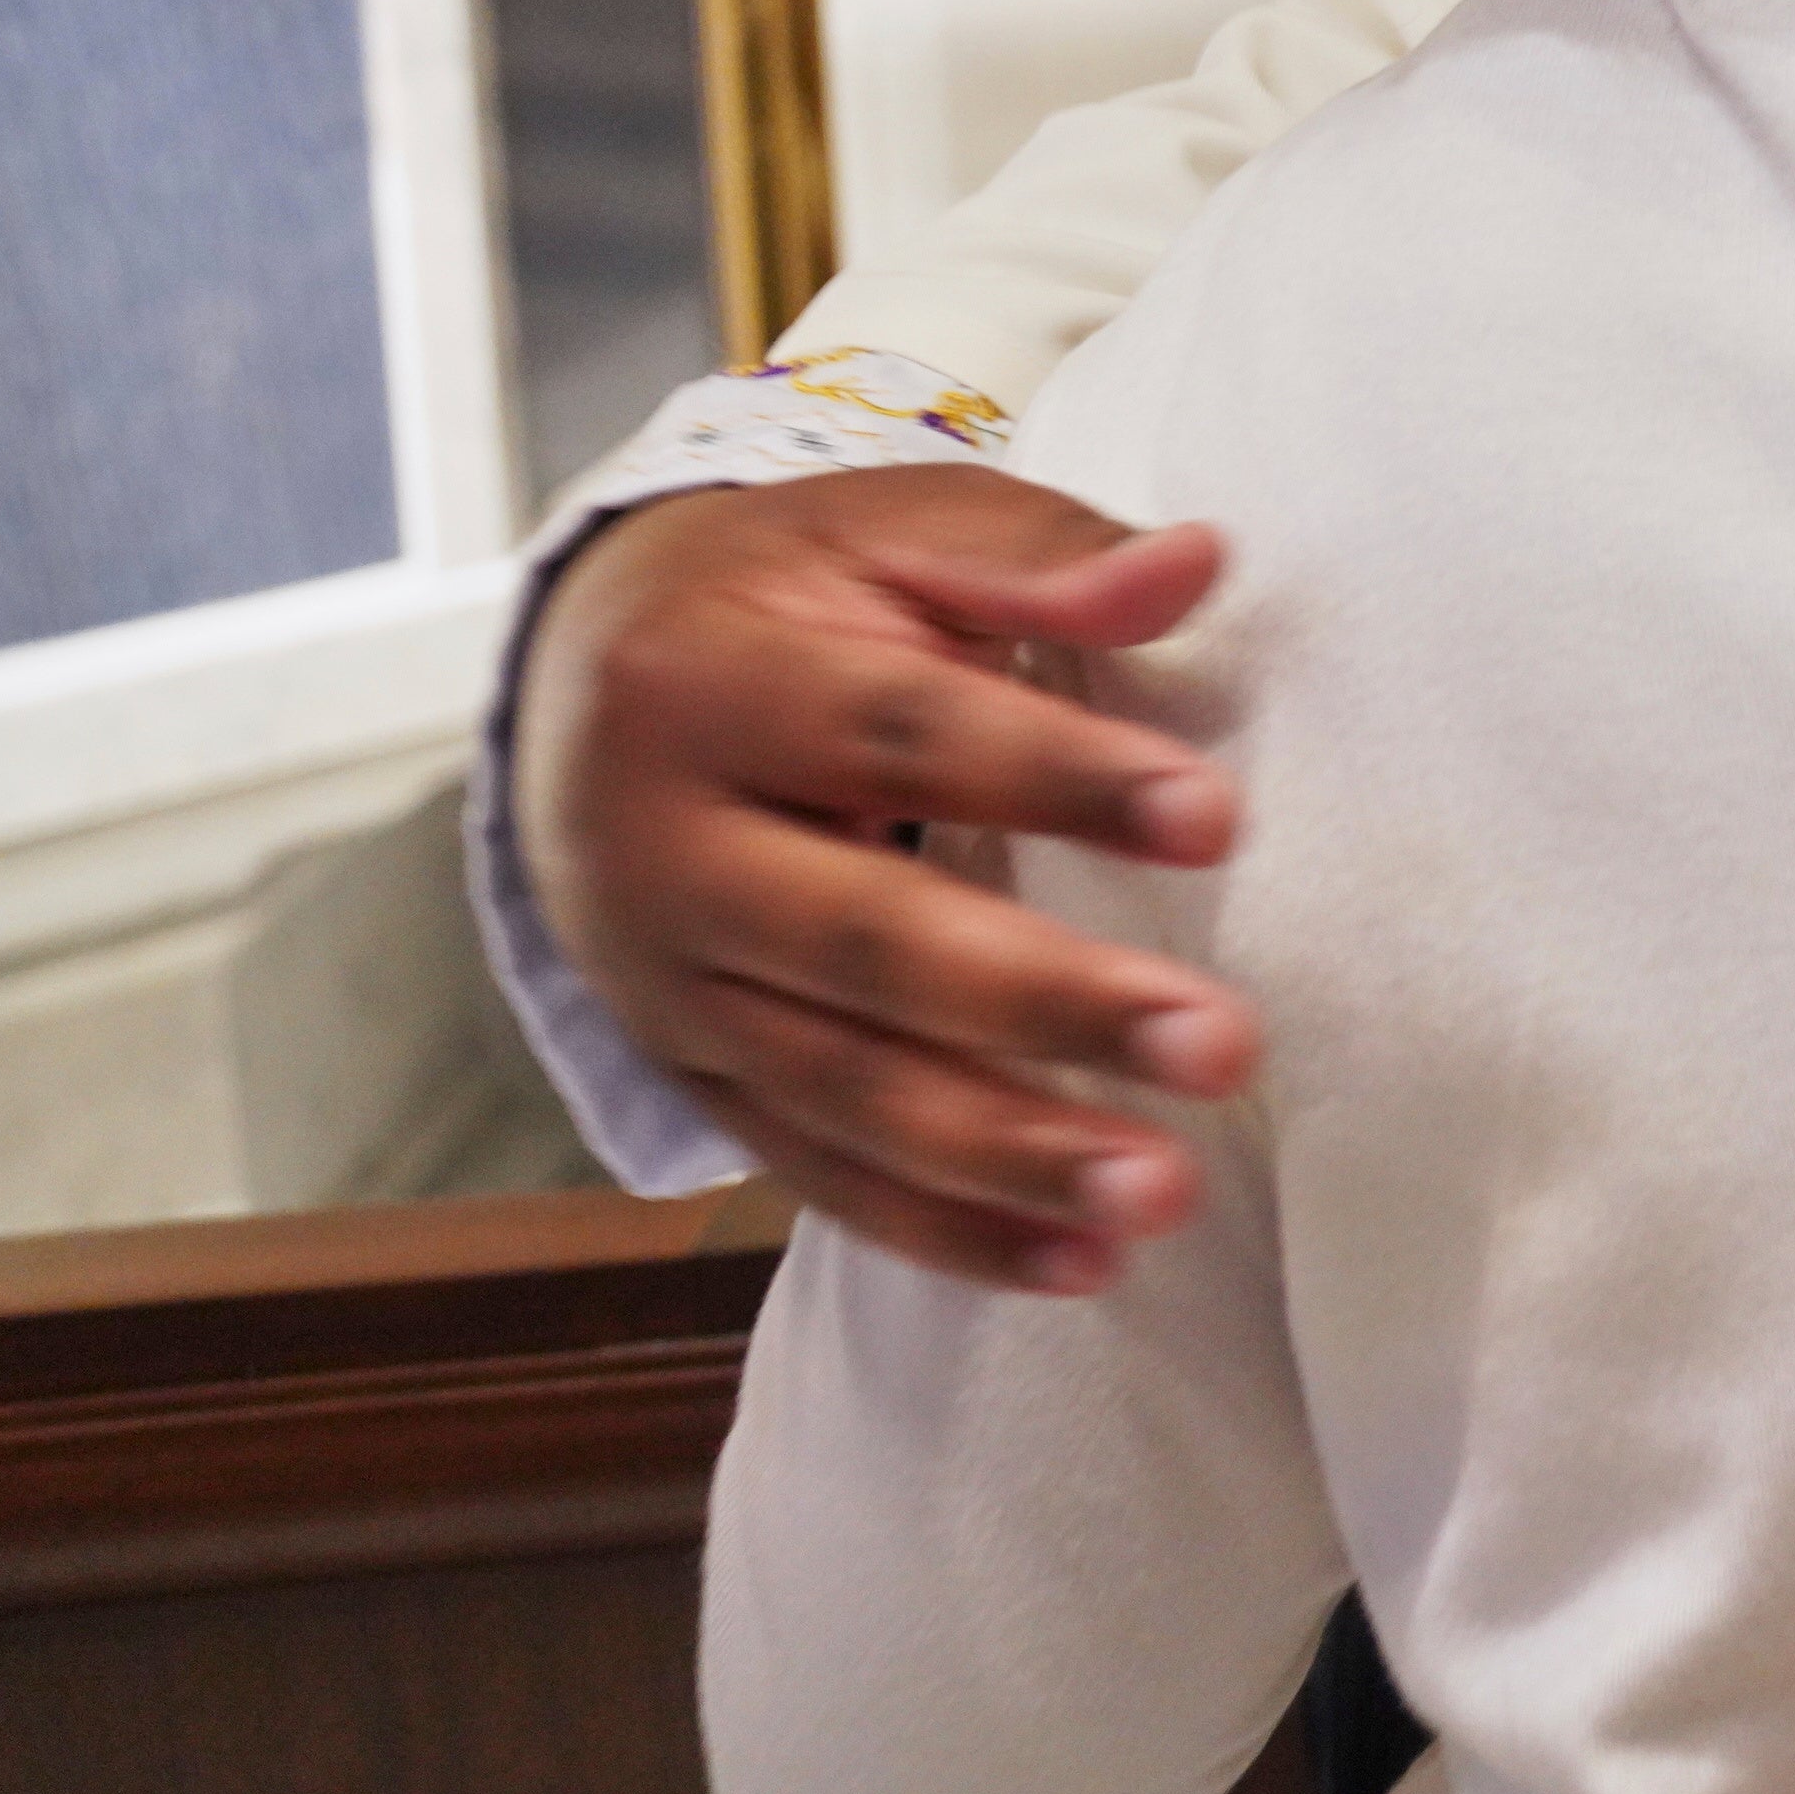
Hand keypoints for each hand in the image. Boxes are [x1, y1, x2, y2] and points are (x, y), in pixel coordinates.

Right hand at [514, 466, 1261, 1289]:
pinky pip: (819, 1172)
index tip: (1216, 818)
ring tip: (1163, 1189)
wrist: (575, 685)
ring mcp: (668, 987)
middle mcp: (666, 851)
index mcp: (708, 685)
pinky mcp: (693, 1078)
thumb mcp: (887, 528)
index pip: (899, 736)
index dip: (1056, 778)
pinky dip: (948, 1231)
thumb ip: (1036, 553)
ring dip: (1008, 1155)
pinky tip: (1081, 1265)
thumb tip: (1196, 562)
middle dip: (1047, 1004)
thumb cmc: (782, 595)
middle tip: (1220, 1044)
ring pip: (842, 1088)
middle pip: (866, 942)